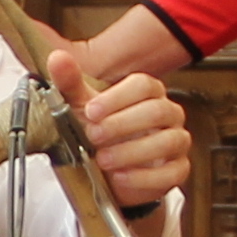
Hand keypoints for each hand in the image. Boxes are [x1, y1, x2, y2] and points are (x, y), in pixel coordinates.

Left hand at [47, 45, 192, 217]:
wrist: (107, 174)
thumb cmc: (99, 134)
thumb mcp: (80, 108)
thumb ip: (70, 83)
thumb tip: (58, 59)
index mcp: (148, 93)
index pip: (143, 85)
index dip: (117, 98)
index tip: (91, 111)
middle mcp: (168, 114)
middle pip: (156, 111)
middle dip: (122, 125)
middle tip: (94, 136)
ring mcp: (176, 141)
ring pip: (167, 141)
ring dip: (131, 152)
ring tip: (104, 160)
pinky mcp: (178, 169)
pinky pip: (171, 173)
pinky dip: (143, 177)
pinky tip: (120, 177)